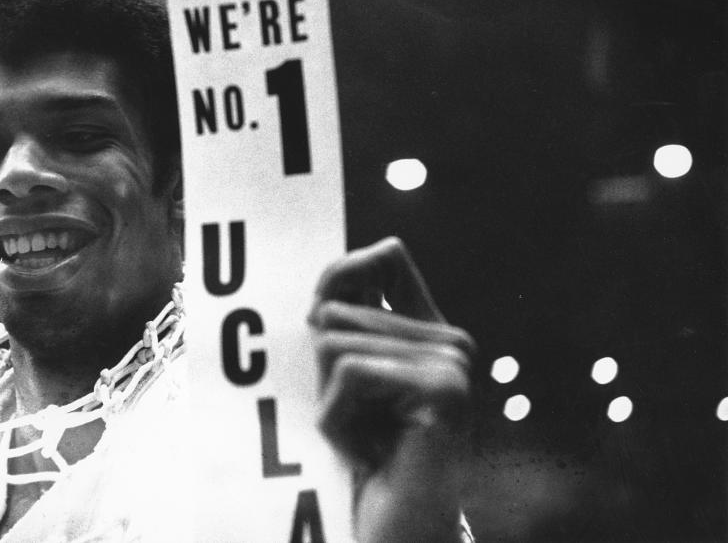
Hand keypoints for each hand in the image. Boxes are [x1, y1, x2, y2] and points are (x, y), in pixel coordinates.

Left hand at [309, 237, 474, 541]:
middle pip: (337, 313)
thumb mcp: (343, 383)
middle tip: (360, 425)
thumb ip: (342, 326)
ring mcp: (453, 361)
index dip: (339, 279)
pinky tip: (369, 453)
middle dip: (325, 378)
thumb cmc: (365, 458)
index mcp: (430, 331)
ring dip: (331, 406)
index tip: (319, 327)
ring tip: (367, 441)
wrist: (399, 532)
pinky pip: (350, 374)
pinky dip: (339, 421)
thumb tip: (348, 276)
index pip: (385, 258)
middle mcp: (450, 339)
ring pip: (336, 344)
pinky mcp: (443, 387)